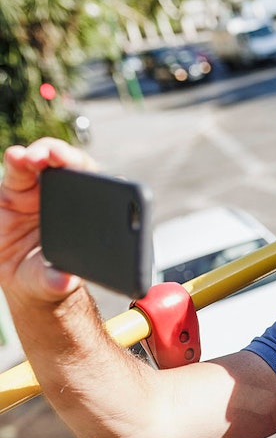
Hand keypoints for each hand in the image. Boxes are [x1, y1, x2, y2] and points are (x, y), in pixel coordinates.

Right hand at [0, 138, 97, 301]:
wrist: (26, 280)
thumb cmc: (50, 277)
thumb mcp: (54, 283)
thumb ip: (58, 281)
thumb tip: (64, 280)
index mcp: (88, 216)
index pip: (98, 190)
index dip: (97, 178)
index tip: (91, 172)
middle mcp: (68, 198)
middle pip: (71, 167)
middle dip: (65, 157)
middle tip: (56, 156)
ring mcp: (40, 192)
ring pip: (43, 163)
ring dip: (40, 154)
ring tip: (31, 157)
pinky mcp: (15, 191)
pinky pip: (18, 170)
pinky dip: (17, 160)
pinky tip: (16, 156)